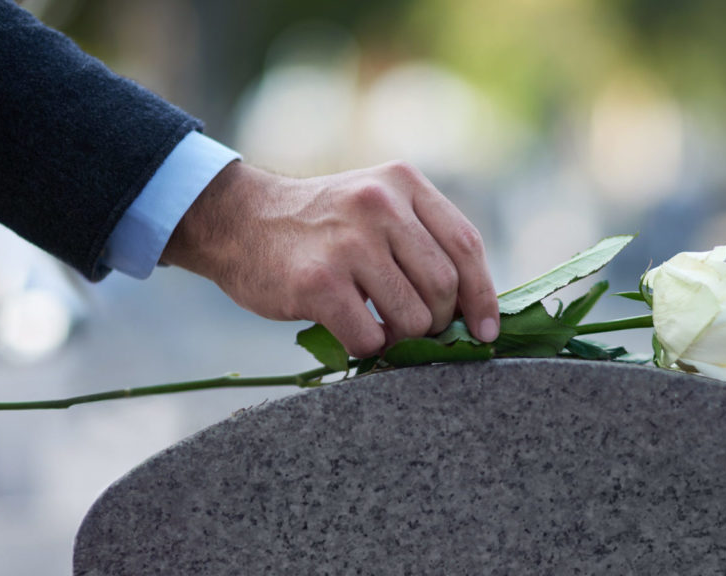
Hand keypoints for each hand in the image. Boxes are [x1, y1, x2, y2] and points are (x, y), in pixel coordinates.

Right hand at [161, 160, 499, 357]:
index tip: (487, 329)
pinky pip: (369, 337)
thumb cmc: (319, 227)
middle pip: (444, 286)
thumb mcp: (375, 205)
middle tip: (416, 329)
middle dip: (439, 321)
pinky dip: (369, 349)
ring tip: (381, 330)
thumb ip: (422, 238)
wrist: (239, 220)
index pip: (466, 245)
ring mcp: (348, 242)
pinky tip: (354, 334)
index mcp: (404, 182)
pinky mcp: (318, 282)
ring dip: (403, 339)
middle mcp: (380, 204)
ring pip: (413, 317)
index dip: (483, 295)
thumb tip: (475, 307)